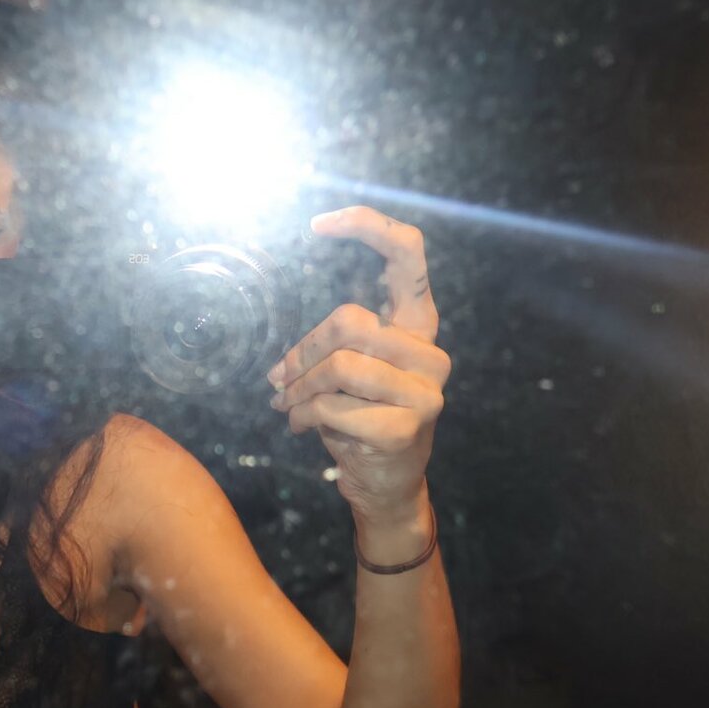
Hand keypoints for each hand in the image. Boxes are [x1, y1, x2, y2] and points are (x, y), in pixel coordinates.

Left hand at [266, 205, 449, 524]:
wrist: (386, 484)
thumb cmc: (362, 419)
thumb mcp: (347, 375)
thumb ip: (328, 349)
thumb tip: (279, 364)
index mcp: (418, 327)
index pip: (407, 255)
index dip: (367, 227)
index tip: (319, 223)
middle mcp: (430, 354)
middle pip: (349, 321)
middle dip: (302, 352)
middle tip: (278, 379)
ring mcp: (424, 393)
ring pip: (338, 366)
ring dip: (297, 390)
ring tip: (286, 405)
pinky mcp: (404, 428)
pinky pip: (332, 407)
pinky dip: (303, 417)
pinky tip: (301, 427)